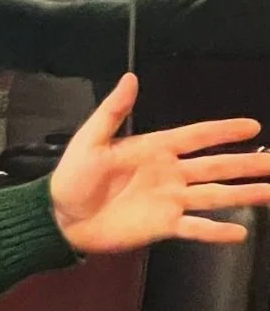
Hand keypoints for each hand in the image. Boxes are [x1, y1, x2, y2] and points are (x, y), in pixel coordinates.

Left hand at [51, 74, 269, 253]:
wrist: (59, 218)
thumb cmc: (72, 177)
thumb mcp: (90, 140)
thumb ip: (113, 111)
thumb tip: (130, 78)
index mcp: (156, 149)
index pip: (198, 136)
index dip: (225, 130)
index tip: (254, 126)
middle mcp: (171, 174)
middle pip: (218, 166)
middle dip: (249, 163)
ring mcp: (170, 201)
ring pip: (216, 195)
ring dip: (245, 194)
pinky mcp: (163, 226)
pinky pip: (195, 227)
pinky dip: (217, 231)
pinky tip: (241, 232)